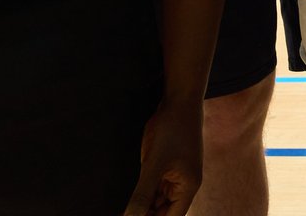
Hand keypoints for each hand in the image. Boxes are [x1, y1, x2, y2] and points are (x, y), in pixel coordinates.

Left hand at [123, 97, 201, 215]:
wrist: (178, 101)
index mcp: (187, 188)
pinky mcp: (162, 167)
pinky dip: (140, 194)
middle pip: (162, 212)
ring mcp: (172, 176)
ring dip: (140, 206)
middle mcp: (181, 185)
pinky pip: (151, 187)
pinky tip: (125, 197)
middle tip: (122, 214)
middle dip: (143, 215)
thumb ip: (143, 193)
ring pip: (154, 201)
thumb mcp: (155, 164)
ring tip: (119, 208)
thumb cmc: (173, 130)